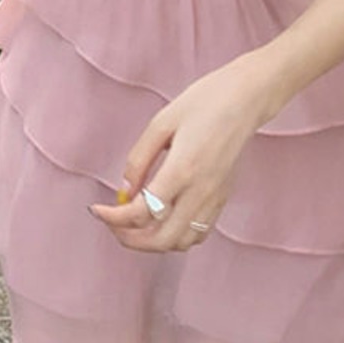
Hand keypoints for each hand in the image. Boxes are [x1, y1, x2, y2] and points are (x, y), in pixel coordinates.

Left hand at [88, 55, 269, 252]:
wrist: (246, 99)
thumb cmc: (204, 102)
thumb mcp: (161, 123)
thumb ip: (138, 160)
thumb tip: (123, 191)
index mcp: (181, 170)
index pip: (140, 212)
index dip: (112, 217)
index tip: (96, 210)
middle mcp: (200, 191)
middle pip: (161, 239)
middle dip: (129, 239)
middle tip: (112, 224)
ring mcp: (215, 198)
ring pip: (181, 243)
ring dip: (153, 241)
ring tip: (135, 225)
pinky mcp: (223, 198)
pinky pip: (199, 233)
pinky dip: (176, 236)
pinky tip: (163, 220)